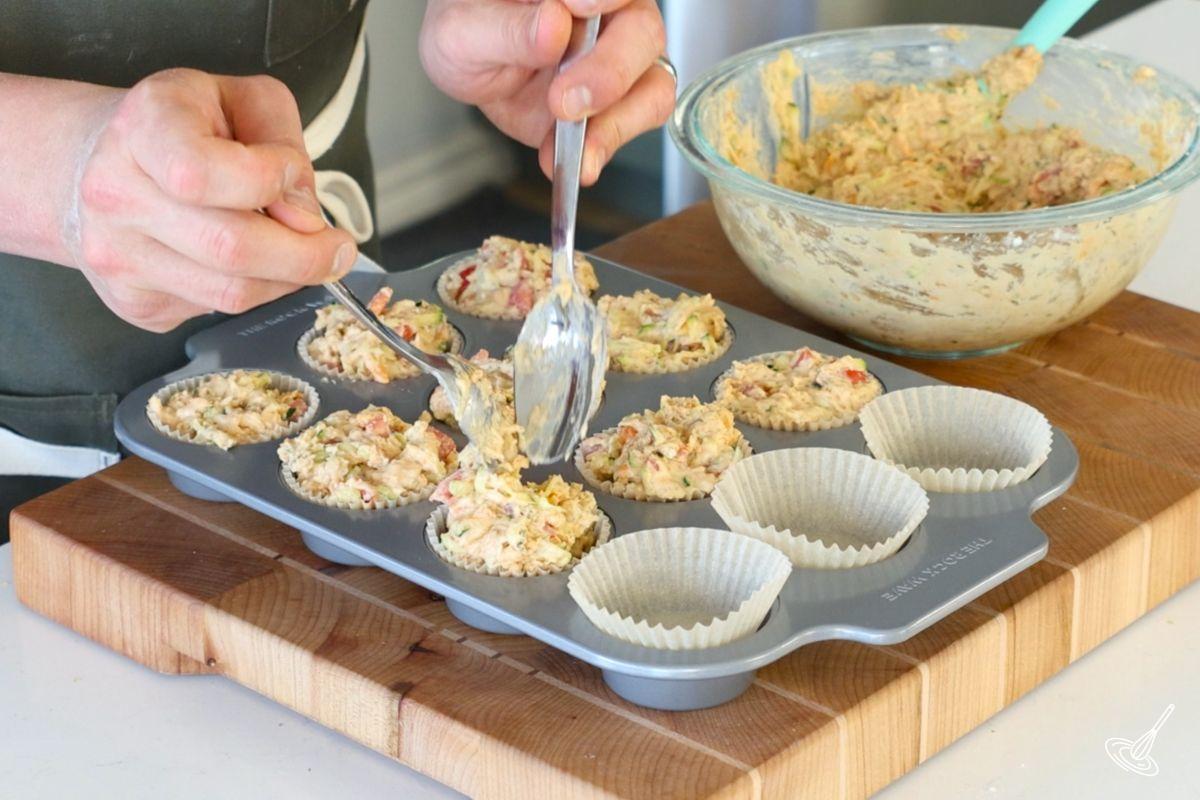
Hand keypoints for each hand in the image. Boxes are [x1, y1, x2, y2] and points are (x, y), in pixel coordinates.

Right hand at [70, 69, 355, 331]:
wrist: (93, 162)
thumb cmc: (183, 128)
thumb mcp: (242, 100)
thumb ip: (283, 142)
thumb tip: (303, 217)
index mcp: (143, 128)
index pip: (202, 172)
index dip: (269, 182)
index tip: (295, 180)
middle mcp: (116, 194)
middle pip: (230, 248)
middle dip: (305, 255)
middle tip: (337, 248)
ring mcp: (117, 255)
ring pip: (231, 293)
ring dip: (285, 280)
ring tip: (298, 253)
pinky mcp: (133, 302)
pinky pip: (215, 310)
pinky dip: (253, 292)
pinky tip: (247, 263)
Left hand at [420, 0, 673, 184]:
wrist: (472, 67)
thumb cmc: (469, 29)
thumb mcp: (463, 29)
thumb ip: (508, 29)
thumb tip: (553, 27)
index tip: (580, 8)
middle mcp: (610, 9)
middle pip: (642, 31)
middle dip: (609, 71)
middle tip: (565, 100)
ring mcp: (621, 55)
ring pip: (653, 82)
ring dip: (616, 120)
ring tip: (577, 147)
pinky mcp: (620, 101)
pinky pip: (637, 121)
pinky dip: (609, 145)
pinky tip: (577, 160)